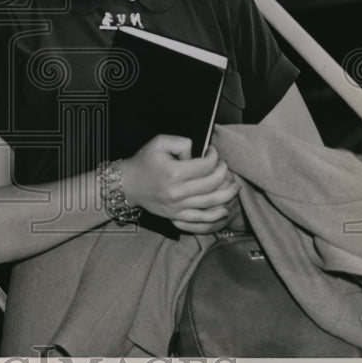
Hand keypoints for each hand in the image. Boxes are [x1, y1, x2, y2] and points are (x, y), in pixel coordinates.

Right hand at [120, 135, 238, 229]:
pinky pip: (200, 220)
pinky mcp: (176, 216)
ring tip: (234, 185)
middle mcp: (177, 192)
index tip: (212, 152)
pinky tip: (224, 209)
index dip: (214, 156)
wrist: (127, 184)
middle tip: (224, 165)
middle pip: (212, 184)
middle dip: (223, 172)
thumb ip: (181, 142)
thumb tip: (197, 152)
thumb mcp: (158, 142)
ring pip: (211, 202)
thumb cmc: (143, 162)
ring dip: (227, 193)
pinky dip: (215, 216)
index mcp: (174, 172)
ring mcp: (177, 207)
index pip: (205, 166)